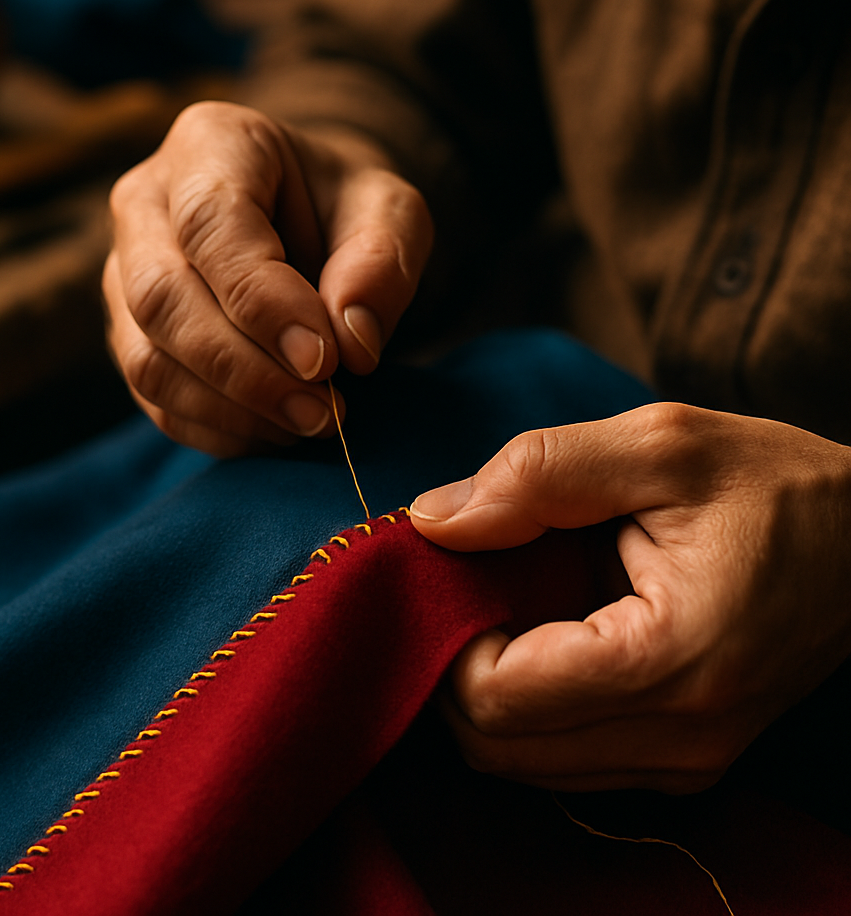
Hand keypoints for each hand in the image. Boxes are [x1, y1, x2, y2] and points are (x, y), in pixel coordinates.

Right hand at [103, 101, 432, 455]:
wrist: (306, 226)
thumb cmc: (345, 210)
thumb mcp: (390, 212)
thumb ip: (382, 261)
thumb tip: (350, 343)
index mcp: (210, 144)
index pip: (211, 225)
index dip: (263, 303)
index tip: (325, 361)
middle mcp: (146, 201)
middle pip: (161, 297)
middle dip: (245, 370)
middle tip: (323, 411)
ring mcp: (124, 271)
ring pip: (147, 358)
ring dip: (230, 409)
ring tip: (308, 423)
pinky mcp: (129, 333)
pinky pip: (153, 398)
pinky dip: (215, 429)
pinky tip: (274, 432)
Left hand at [410, 403, 850, 792]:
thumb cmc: (776, 484)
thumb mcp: (658, 445)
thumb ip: (537, 477)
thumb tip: (433, 520)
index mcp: (670, 658)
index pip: (497, 699)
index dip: (446, 636)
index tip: (452, 572)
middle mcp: (679, 737)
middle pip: (496, 746)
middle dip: (455, 667)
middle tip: (465, 586)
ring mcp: (687, 762)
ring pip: (523, 763)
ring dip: (489, 690)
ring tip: (506, 604)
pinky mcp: (686, 760)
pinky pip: (566, 758)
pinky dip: (532, 706)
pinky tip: (545, 634)